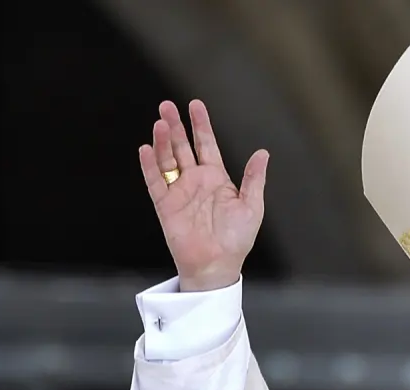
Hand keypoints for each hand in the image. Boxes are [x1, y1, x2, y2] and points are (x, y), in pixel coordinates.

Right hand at [139, 99, 269, 290]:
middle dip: (176, 126)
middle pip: (183, 147)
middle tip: (167, 105)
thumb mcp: (252, 206)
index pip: (206, 145)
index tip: (195, 105)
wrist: (217, 265)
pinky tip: (147, 149)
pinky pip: (155, 182)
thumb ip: (253, 178)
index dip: (201, 125)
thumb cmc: (236, 239)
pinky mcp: (165, 206)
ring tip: (160, 122)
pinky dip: (149, 166)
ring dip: (163, 141)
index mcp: (217, 178)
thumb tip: (263, 152)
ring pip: (167, 160)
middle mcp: (195, 181)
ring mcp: (179, 192)